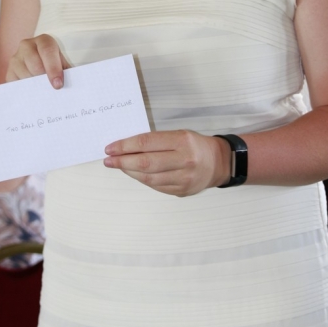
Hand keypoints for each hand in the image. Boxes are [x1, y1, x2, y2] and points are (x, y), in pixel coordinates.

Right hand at [5, 34, 70, 87]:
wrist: (42, 67)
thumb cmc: (56, 67)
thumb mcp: (64, 66)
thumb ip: (67, 73)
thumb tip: (67, 85)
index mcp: (43, 41)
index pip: (47, 51)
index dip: (53, 68)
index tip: (58, 84)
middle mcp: (27, 45)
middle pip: (35, 65)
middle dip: (44, 79)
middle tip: (52, 90)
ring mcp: (15, 58)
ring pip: (25, 76)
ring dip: (36, 86)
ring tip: (44, 90)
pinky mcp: (9, 72)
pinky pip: (16, 84)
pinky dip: (26, 91)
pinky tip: (34, 92)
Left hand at [104, 130, 230, 195]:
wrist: (219, 163)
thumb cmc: (195, 145)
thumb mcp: (179, 134)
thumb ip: (156, 141)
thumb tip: (127, 147)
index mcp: (182, 141)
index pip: (147, 142)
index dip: (125, 146)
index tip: (111, 148)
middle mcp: (184, 160)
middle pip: (145, 162)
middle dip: (122, 161)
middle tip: (109, 160)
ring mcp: (183, 178)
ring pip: (148, 177)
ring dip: (129, 172)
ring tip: (119, 166)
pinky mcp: (181, 191)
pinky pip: (156, 186)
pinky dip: (142, 179)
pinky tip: (134, 173)